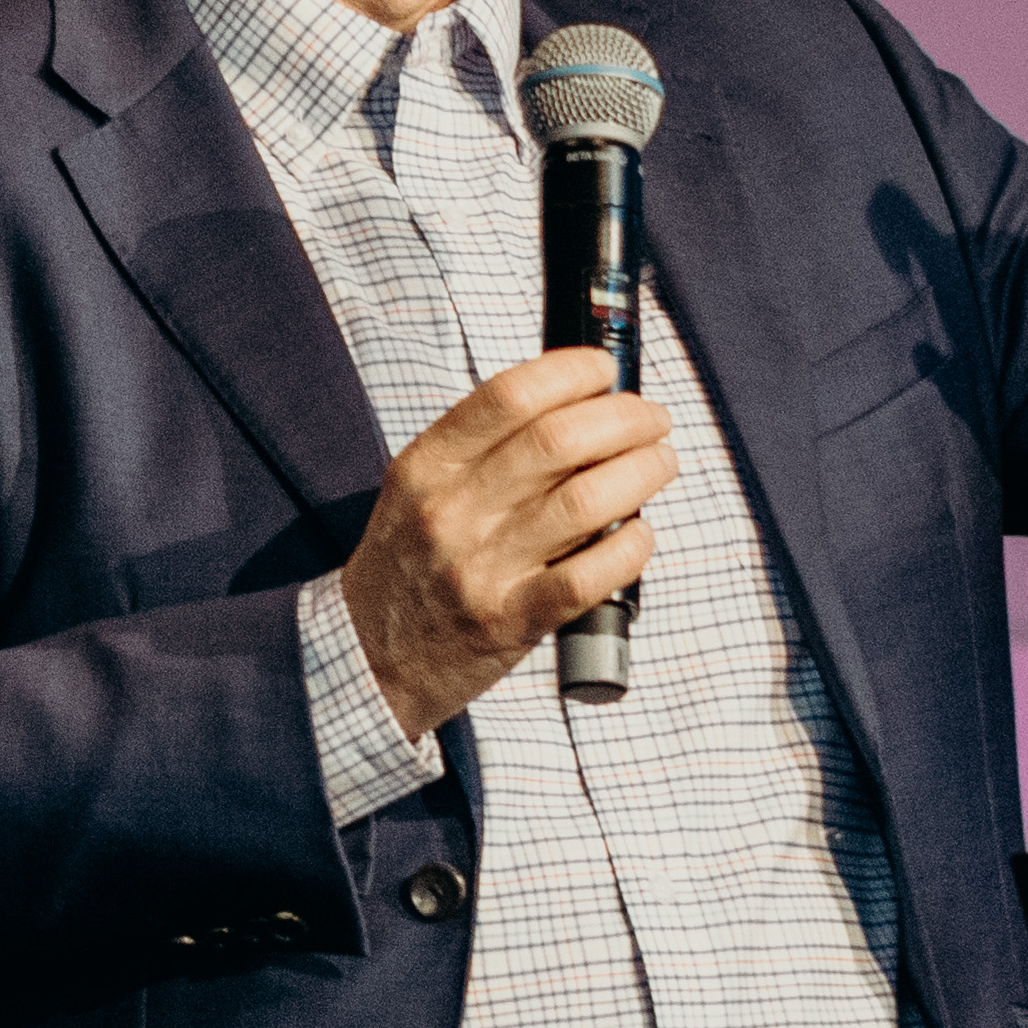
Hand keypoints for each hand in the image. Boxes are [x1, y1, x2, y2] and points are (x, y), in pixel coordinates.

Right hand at [337, 345, 672, 737]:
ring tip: (659, 464)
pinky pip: (587, 577)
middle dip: (625, 418)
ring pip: (585, 501)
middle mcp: (451, 511)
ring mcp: (481, 568)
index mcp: (428, 467)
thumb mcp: (417, 490)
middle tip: (651, 420)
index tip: (605, 371)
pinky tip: (640, 533)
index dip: (572, 372)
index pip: (509, 396)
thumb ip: (479, 448)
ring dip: (640, 473)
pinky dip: (629, 548)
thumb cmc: (407, 565)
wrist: (367, 656)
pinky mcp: (509, 621)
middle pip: (559, 441)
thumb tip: (572, 405)